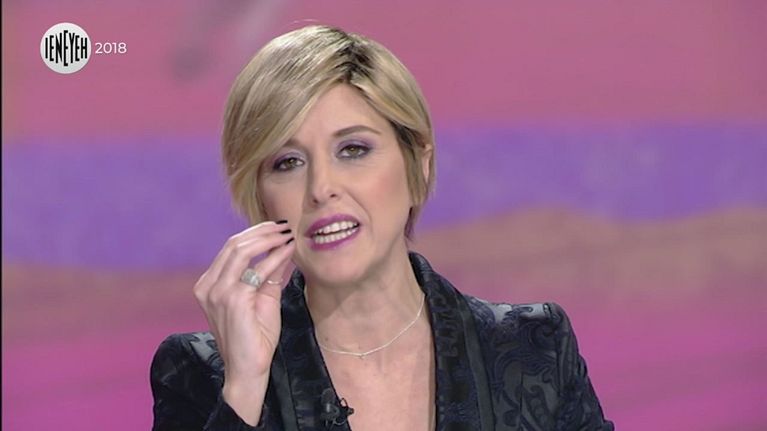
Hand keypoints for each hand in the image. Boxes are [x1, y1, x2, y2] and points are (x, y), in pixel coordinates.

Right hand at [193, 220, 294, 423]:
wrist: (247, 369)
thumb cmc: (254, 337)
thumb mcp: (263, 298)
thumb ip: (269, 274)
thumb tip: (284, 248)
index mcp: (209, 285)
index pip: (230, 248)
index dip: (254, 233)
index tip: (276, 228)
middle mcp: (208, 286)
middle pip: (234, 244)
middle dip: (262, 231)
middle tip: (284, 226)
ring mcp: (218, 292)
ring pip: (241, 250)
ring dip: (268, 238)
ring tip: (287, 235)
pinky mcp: (233, 299)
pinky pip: (256, 270)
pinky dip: (275, 257)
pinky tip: (288, 251)